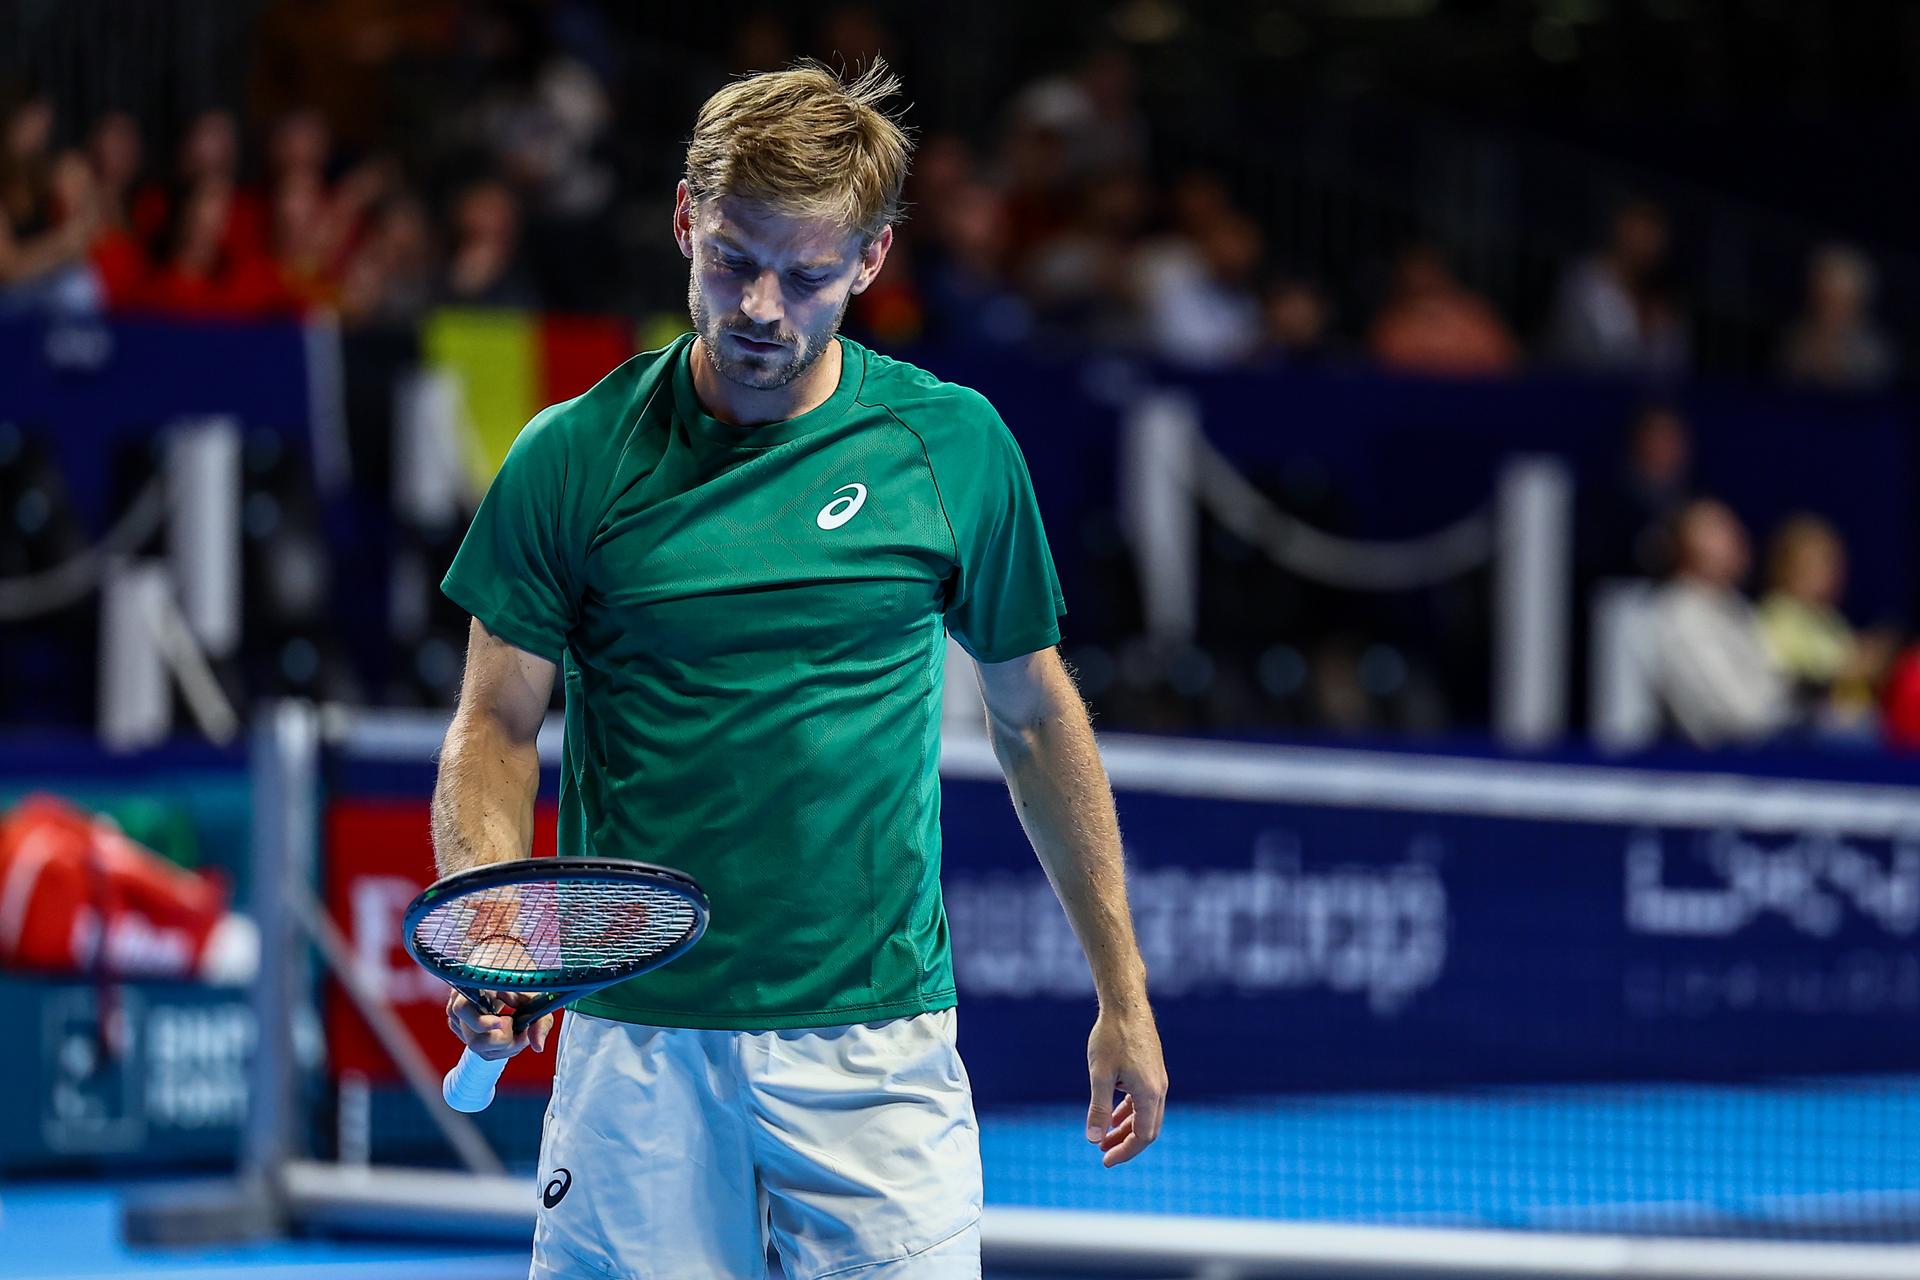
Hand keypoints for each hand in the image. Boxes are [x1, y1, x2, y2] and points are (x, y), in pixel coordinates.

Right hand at [443, 936, 553, 1060]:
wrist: (504, 957)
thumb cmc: (519, 970)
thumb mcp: (535, 991)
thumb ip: (539, 1019)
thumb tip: (538, 1047)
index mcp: (471, 984)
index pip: (463, 1009)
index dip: (483, 1023)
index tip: (509, 1021)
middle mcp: (458, 1000)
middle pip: (474, 1039)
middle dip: (503, 1041)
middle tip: (520, 1028)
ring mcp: (458, 1015)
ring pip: (475, 1046)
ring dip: (501, 1046)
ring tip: (517, 1028)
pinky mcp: (461, 1025)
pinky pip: (476, 1045)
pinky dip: (495, 1046)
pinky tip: (507, 1032)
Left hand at [1085, 1003, 1166, 1166]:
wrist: (1126, 1004)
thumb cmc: (1111, 1036)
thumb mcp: (1099, 1075)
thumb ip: (1098, 1108)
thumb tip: (1093, 1139)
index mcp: (1149, 1092)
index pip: (1143, 1135)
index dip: (1125, 1151)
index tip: (1105, 1160)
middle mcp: (1158, 1088)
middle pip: (1147, 1128)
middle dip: (1125, 1143)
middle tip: (1102, 1154)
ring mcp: (1156, 1078)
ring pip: (1145, 1114)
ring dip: (1125, 1128)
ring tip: (1102, 1138)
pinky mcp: (1151, 1069)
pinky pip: (1142, 1100)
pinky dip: (1128, 1111)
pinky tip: (1111, 1114)